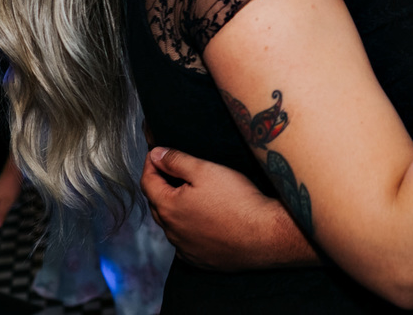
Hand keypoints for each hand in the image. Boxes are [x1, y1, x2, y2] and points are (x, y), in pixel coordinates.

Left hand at [142, 147, 316, 270]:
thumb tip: (156, 154)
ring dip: (176, 208)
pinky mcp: (201, 259)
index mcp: (169, 207)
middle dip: (161, 185)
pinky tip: (205, 220)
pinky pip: (187, 241)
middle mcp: (172, 232)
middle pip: (158, 203)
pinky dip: (190, 228)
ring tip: (191, 194)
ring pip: (173, 224)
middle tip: (172, 170)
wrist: (265, 235)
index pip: (147, 182)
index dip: (151, 163)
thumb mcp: (205, 170)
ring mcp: (186, 248)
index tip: (157, 152)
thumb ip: (176, 160)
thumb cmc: (237, 201)